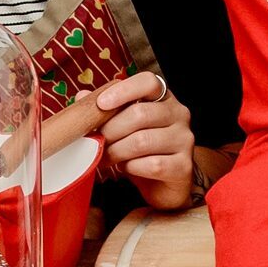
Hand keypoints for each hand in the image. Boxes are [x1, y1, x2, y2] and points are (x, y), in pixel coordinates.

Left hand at [90, 72, 196, 210]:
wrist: (165, 184)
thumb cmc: (141, 152)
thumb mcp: (123, 128)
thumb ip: (106, 111)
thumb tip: (82, 96)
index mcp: (164, 98)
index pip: (148, 82)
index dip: (123, 90)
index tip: (101, 103)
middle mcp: (179, 114)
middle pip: (140, 113)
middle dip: (110, 129)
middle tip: (96, 141)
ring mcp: (184, 140)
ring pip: (142, 141)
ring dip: (117, 151)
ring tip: (106, 157)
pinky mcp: (184, 165)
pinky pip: (152, 164)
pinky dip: (132, 167)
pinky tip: (127, 168)